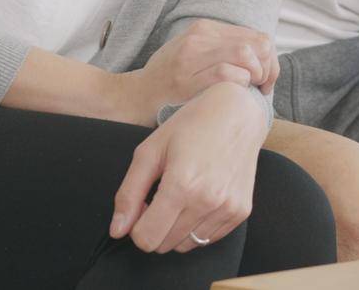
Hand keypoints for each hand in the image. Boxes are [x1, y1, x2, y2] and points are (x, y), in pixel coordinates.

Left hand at [109, 82, 267, 253]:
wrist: (238, 113)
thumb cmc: (191, 125)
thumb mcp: (150, 151)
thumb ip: (129, 194)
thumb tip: (117, 231)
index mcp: (181, 185)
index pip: (146, 239)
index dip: (136, 225)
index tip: (144, 203)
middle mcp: (208, 202)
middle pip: (164, 245)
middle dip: (155, 226)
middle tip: (162, 195)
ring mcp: (228, 208)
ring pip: (186, 245)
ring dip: (177, 228)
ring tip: (183, 195)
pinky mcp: (241, 212)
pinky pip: (208, 238)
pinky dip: (198, 225)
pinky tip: (201, 196)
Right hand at [141, 20, 280, 107]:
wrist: (137, 93)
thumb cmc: (172, 77)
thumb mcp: (197, 52)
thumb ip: (224, 48)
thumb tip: (262, 56)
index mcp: (206, 28)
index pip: (256, 36)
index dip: (270, 59)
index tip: (267, 78)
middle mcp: (200, 37)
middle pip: (256, 44)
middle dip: (268, 68)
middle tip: (263, 86)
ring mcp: (191, 56)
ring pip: (244, 53)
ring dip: (256, 75)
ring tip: (250, 89)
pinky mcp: (185, 78)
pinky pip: (226, 73)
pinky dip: (239, 83)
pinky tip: (236, 93)